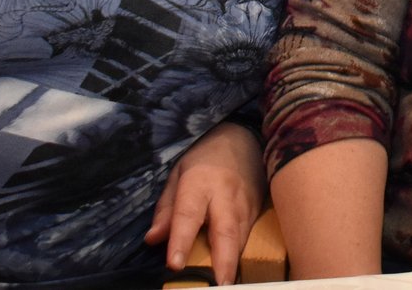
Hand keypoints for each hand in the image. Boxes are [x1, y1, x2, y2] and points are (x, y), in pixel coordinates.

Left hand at [145, 122, 266, 285]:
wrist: (243, 137)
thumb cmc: (204, 156)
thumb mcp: (177, 173)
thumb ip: (166, 208)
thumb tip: (153, 239)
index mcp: (199, 183)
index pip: (188, 214)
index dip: (181, 240)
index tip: (175, 264)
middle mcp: (225, 195)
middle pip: (226, 231)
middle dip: (222, 261)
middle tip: (219, 285)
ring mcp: (246, 204)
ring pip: (241, 238)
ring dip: (233, 263)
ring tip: (225, 284)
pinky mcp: (257, 210)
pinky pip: (248, 236)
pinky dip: (240, 255)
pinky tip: (233, 271)